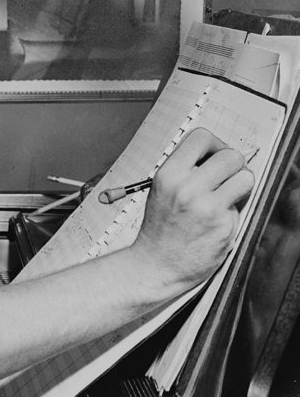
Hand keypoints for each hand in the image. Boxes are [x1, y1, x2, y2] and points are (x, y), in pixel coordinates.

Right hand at [132, 128, 254, 286]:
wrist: (156, 265)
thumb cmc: (160, 228)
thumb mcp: (161, 190)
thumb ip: (185, 170)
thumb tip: (219, 155)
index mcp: (168, 175)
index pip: (201, 137)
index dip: (215, 144)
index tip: (215, 156)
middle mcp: (187, 188)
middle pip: (231, 156)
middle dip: (233, 166)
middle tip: (224, 179)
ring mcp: (207, 208)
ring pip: (246, 178)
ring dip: (240, 186)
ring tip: (224, 197)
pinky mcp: (223, 226)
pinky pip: (241, 207)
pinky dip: (232, 213)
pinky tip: (215, 222)